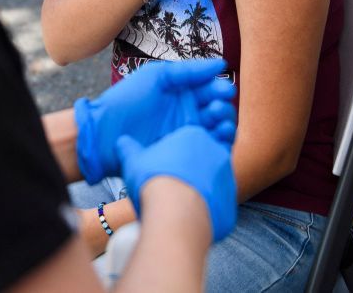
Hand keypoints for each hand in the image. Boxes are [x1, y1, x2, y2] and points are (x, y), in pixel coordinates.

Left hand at [73, 58, 235, 182]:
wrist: (105, 134)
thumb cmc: (126, 100)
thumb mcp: (156, 77)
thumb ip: (188, 70)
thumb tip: (221, 64)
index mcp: (182, 92)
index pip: (211, 89)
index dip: (221, 88)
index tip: (225, 89)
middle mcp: (188, 112)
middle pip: (218, 109)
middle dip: (223, 106)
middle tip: (218, 105)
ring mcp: (186, 133)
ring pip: (218, 128)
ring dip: (224, 123)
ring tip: (217, 120)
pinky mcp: (183, 152)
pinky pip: (209, 147)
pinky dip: (220, 142)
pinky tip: (219, 136)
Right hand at [117, 126, 236, 241]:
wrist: (176, 216)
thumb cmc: (154, 182)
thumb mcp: (133, 161)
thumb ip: (129, 149)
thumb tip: (122, 143)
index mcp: (195, 135)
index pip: (187, 141)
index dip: (173, 156)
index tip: (162, 168)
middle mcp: (216, 152)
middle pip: (201, 160)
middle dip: (188, 172)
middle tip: (170, 185)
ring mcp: (227, 177)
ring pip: (212, 181)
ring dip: (198, 190)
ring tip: (177, 204)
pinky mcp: (230, 202)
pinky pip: (217, 204)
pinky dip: (205, 209)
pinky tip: (187, 216)